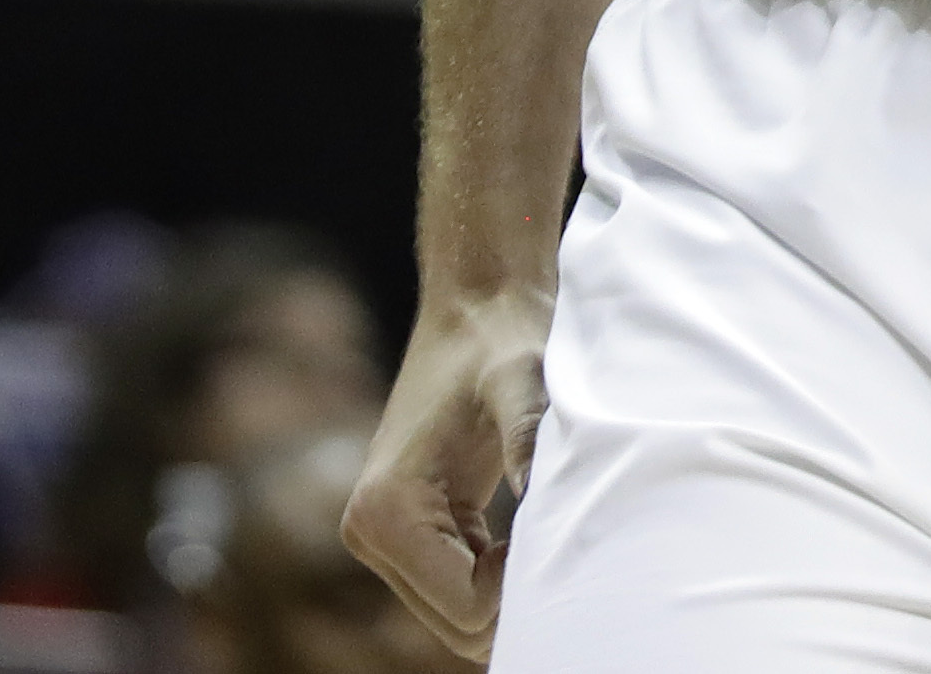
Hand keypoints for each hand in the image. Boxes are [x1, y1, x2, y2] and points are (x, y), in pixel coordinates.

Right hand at [341, 285, 554, 658]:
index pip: (466, 607)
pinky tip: (529, 529)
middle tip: (561, 532)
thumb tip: (539, 495)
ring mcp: (380, 536)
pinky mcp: (402, 530)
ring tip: (545, 524)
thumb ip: (527, 435)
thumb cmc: (503, 339)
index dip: (522, 587)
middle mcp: (369, 531)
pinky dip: (496, 576)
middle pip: (458, 625)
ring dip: (506, 590)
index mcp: (387, 509)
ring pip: (455, 614)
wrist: (477, 304)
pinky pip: (453, 587)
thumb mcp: (524, 380)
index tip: (554, 525)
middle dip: (515, 599)